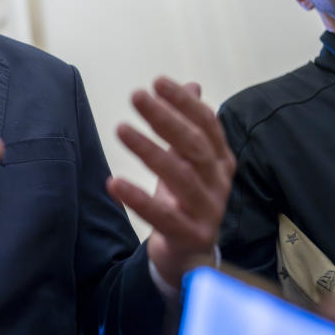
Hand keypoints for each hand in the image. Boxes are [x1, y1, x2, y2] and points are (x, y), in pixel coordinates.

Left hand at [108, 78, 234, 290]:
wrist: (190, 254)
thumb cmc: (186, 199)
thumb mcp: (188, 160)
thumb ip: (190, 125)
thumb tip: (192, 85)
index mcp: (220, 160)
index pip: (206, 124)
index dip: (184, 102)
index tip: (158, 81)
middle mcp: (219, 182)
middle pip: (194, 145)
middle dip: (165, 118)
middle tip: (137, 95)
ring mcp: (208, 210)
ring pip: (181, 176)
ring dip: (150, 151)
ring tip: (121, 128)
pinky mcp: (191, 236)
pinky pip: (163, 216)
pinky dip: (138, 199)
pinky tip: (114, 183)